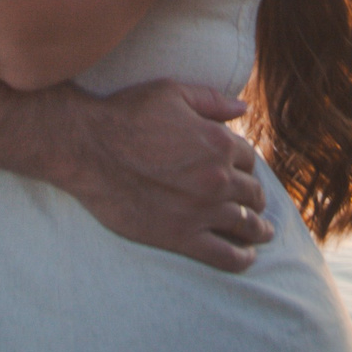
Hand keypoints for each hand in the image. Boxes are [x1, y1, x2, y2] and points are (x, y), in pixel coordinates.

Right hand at [49, 79, 275, 272]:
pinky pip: (224, 254)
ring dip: (259, 229)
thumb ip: (212, 101)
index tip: (242, 173)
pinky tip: (247, 257)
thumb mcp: (172, 93)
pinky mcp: (181, 236)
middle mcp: (217, 178)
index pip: (249, 159)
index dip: (246, 165)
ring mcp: (201, 210)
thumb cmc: (127, 114)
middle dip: (256, 198)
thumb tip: (243, 108)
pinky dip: (241, 258)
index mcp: (219, 143)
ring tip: (263, 233)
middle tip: (256, 205)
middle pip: (252, 193)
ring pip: (244, 224)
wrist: (88, 148)